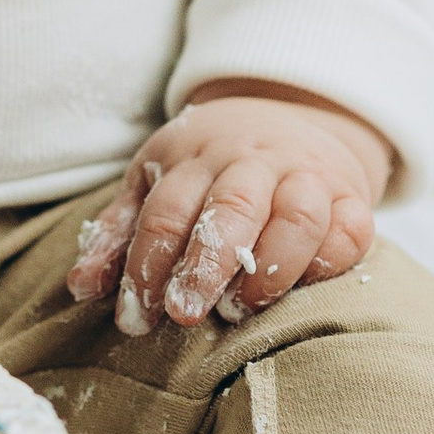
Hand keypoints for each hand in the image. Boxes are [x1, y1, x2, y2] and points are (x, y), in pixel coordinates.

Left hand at [66, 86, 390, 333]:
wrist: (288, 115)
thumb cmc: (208, 166)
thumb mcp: (155, 181)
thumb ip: (118, 233)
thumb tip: (81, 288)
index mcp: (194, 155)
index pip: (166, 210)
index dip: (148, 266)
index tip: (135, 317)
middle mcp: (252, 160)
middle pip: (231, 209)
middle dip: (205, 266)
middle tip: (184, 315)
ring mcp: (306, 175)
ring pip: (298, 215)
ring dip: (270, 268)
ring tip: (241, 310)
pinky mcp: (352, 196)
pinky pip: (351, 230)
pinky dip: (329, 261)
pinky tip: (301, 290)